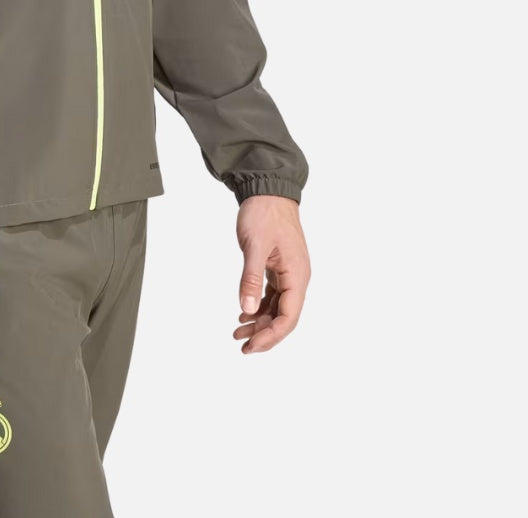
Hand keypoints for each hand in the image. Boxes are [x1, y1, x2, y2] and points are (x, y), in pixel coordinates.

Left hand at [233, 194, 310, 353]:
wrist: (267, 189)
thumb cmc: (264, 214)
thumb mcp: (254, 246)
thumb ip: (250, 279)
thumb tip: (246, 310)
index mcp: (297, 275)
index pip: (288, 317)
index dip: (270, 335)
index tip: (251, 346)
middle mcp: (297, 277)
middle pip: (284, 316)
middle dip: (264, 333)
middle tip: (242, 345)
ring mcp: (289, 273)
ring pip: (277, 307)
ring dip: (259, 321)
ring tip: (238, 332)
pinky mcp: (279, 267)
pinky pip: (272, 295)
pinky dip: (259, 306)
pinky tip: (244, 313)